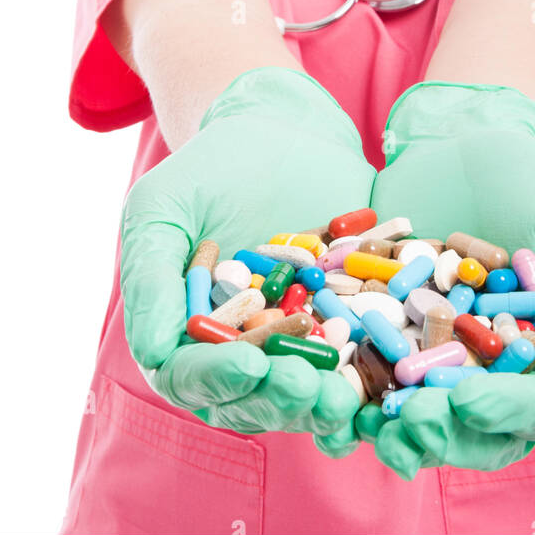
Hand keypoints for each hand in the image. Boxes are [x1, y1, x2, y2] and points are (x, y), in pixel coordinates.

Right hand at [120, 66, 375, 446]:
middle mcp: (241, 349)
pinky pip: (356, 363)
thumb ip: (150, 276)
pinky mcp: (346, 326)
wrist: (284, 129)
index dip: (216, 380)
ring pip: (304, 395)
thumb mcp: (162, 207)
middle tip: (304, 385)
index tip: (248, 366)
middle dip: (276, 400)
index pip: (190, 377)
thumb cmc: (210, 169)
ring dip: (322, 405)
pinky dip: (368, 378)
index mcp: (186, 333)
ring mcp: (297, 343)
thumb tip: (154, 353)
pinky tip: (383, 377)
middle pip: (251, 400)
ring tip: (343, 397)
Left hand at [362, 81, 534, 478]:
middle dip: (445, 435)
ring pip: (424, 420)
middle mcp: (497, 369)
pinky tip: (331, 396)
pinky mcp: (390, 336)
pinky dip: (354, 395)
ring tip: (368, 425)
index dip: (509, 415)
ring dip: (397, 433)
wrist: (462, 138)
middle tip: (410, 421)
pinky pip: (373, 378)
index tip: (470, 402)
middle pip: (480, 433)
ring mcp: (440, 357)